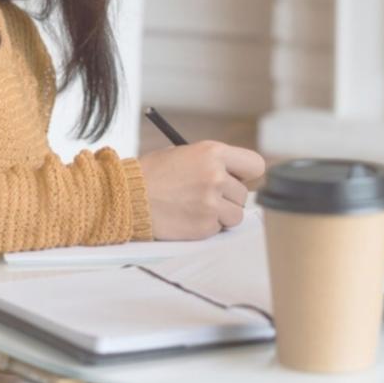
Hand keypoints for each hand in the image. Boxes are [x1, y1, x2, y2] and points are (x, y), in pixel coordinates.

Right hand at [137, 140, 265, 239]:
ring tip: (196, 207)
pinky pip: (218, 229)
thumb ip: (213, 163)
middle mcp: (217, 176)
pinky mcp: (205, 226)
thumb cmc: (153, 174)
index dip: (246, 174)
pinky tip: (187, 217)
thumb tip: (235, 176)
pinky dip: (207, 227)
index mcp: (213, 153)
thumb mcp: (185, 154)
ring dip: (221, 215)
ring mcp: (212, 203)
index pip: (255, 165)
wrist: (128, 197)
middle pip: (244, 194)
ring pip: (235, 215)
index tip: (238, 178)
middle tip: (206, 196)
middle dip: (228, 197)